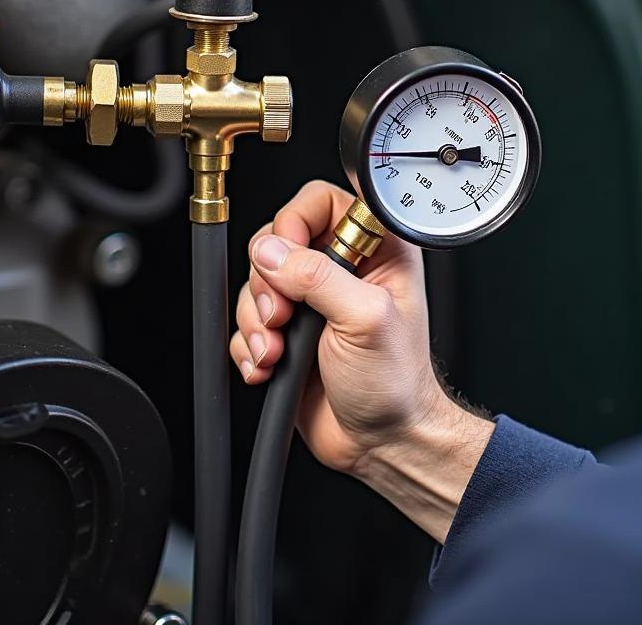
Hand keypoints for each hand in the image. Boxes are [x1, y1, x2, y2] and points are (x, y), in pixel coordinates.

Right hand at [231, 180, 494, 540]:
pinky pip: (245, 322)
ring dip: (257, 321)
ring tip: (279, 350)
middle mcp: (340, 268)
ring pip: (255, 283)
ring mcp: (311, 300)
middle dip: (268, 283)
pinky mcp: (286, 332)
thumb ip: (319, 278)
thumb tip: (273, 252)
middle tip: (284, 316)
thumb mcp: (366, 320)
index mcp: (373, 249)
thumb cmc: (396, 382)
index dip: (294, 223)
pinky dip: (249, 346)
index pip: (319, 202)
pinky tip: (272, 366)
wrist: (380, 440)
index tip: (290, 259)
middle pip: (275, 241)